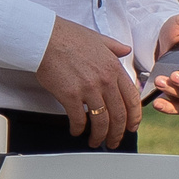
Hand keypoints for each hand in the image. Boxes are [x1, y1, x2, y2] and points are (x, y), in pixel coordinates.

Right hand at [36, 16, 143, 146]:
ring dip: (99, 136)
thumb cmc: (67, 36)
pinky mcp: (70, 95)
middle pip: (118, 115)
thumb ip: (114, 47)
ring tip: (95, 141)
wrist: (44, 37)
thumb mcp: (99, 39)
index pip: (132, 99)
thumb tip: (125, 50)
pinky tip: (76, 131)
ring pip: (101, 121)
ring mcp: (89, 89)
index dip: (134, 117)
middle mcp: (105, 81)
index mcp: (114, 69)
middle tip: (114, 141)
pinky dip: (78, 129)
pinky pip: (78, 119)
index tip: (131, 126)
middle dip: (118, 133)